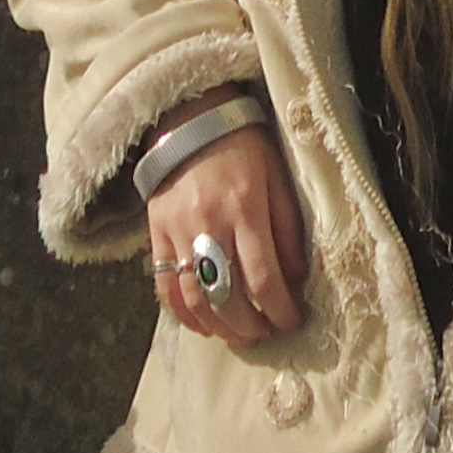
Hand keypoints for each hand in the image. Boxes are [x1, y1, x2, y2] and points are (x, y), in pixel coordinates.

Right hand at [145, 124, 309, 348]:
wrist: (192, 116)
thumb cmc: (244, 145)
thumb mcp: (277, 176)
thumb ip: (287, 228)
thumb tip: (296, 278)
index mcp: (246, 208)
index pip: (264, 277)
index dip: (280, 310)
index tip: (293, 322)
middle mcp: (210, 223)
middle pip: (227, 296)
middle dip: (251, 327)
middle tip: (267, 334)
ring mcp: (178, 230)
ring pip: (195, 298)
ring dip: (219, 327)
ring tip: (239, 335)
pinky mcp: (156, 232)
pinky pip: (165, 285)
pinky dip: (183, 313)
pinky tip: (202, 325)